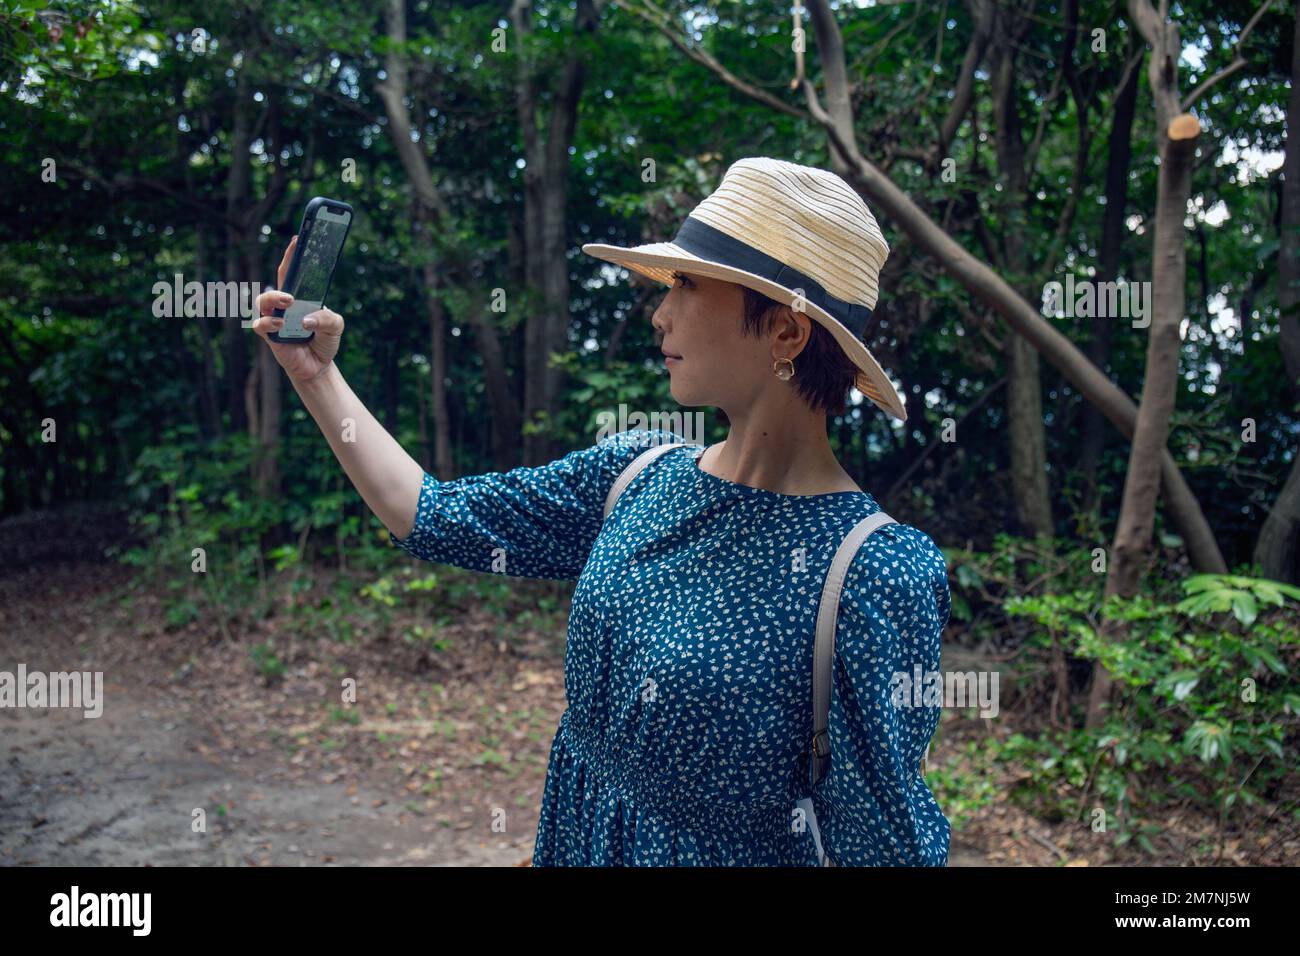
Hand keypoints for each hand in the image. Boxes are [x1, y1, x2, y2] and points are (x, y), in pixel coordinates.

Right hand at [250, 236, 344, 385]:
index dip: (292, 255)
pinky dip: (269, 322)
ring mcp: (275, 320)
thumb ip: (327, 319)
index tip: (297, 238)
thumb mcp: (336, 326)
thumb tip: (307, 319)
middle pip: (274, 282)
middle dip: (281, 272)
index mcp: (299, 298)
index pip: (291, 272)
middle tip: (296, 278)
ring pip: (262, 301)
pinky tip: (281, 325)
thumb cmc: (324, 341)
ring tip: (289, 302)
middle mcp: (284, 306)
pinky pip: (260, 324)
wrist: (319, 366)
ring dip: (274, 298)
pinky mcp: (270, 337)